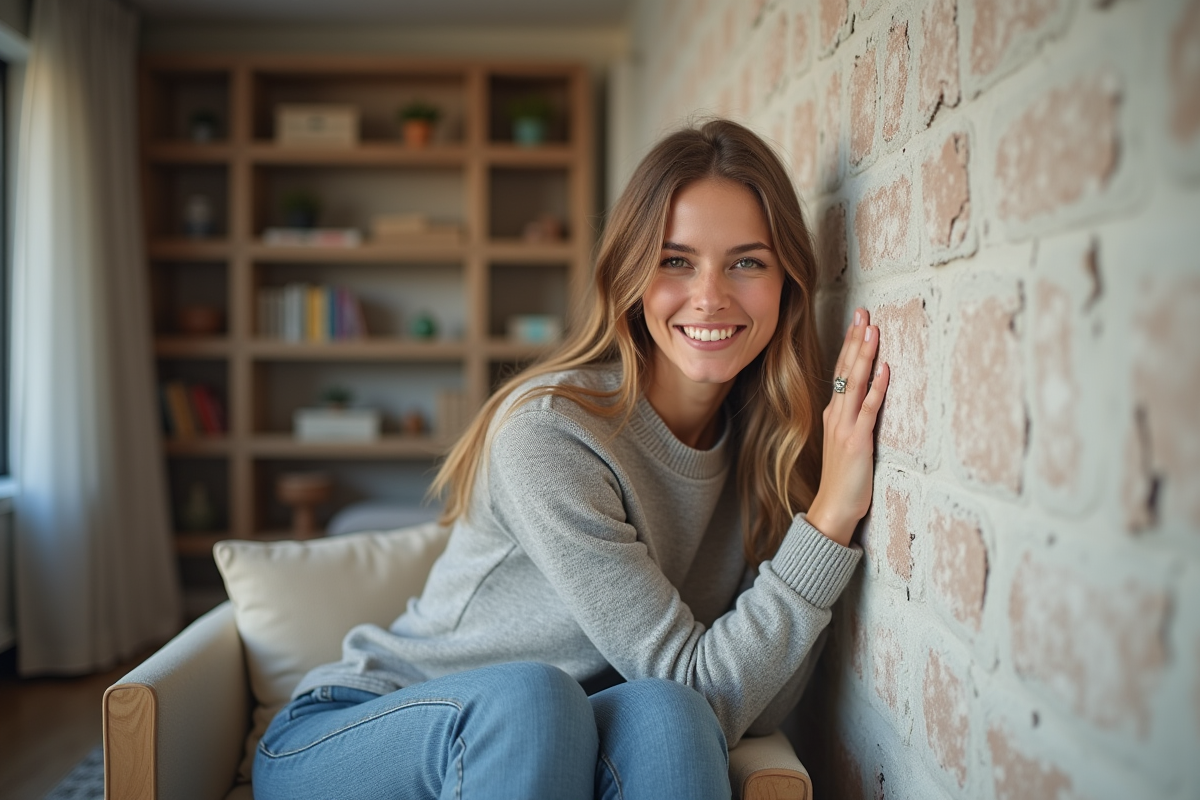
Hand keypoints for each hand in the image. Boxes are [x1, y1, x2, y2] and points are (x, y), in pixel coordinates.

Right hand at [806, 308, 890, 546]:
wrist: (832, 509)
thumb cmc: (842, 481)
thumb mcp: (844, 445)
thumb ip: (851, 421)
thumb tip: (865, 402)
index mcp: (833, 414)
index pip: (841, 372)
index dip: (850, 346)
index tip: (858, 322)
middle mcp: (836, 415)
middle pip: (846, 370)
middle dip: (855, 340)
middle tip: (863, 313)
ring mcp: (845, 427)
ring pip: (855, 383)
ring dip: (864, 355)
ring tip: (872, 329)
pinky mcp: (857, 441)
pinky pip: (868, 409)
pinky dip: (877, 388)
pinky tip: (884, 369)